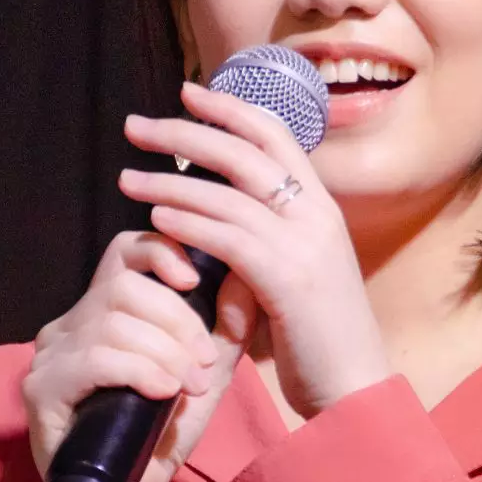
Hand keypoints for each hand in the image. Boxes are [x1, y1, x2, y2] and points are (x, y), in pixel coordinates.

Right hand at [20, 228, 252, 481]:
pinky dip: (138, 370)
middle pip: (121, 284)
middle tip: (203, 360)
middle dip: (176, 318)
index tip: (196, 280)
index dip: (161, 253)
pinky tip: (164, 392)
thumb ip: (228, 330)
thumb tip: (245, 278)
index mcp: (103, 313)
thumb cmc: (162, 437)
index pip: (124, 252)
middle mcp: (69, 326)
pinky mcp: (41, 391)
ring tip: (188, 385)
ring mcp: (49, 356)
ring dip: (164, 351)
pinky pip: (94, 360)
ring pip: (111, 320)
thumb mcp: (206, 376)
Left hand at [119, 79, 392, 417]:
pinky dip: (189, 224)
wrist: (355, 388)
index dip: (229, 108)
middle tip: (135, 126)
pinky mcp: (289, 280)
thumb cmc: (318, 338)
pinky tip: (155, 220)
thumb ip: (267, 240)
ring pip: (228, 193)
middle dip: (185, 132)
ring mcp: (305, 245)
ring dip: (169, 182)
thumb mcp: (296, 273)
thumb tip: (220, 217)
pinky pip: (229, 239)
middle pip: (244, 152)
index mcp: (320, 207)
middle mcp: (316, 215)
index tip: (186, 94)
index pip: (274, 135)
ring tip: (127, 179)